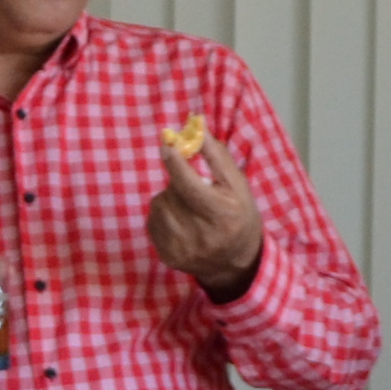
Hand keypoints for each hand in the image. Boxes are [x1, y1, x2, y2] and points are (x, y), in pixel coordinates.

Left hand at [149, 127, 263, 299]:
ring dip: (168, 198)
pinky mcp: (168, 257)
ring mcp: (182, 250)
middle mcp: (202, 236)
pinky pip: (152, 222)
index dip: (176, 164)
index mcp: (223, 215)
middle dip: (178, 182)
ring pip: (158, 205)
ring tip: (188, 205)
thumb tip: (196, 126)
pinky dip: (162, 214)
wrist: (235, 263)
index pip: (190, 186)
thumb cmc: (239, 216)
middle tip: (193, 188)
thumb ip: (217, 156)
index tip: (167, 146)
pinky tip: (179, 221)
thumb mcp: (238, 186)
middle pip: (172, 193)